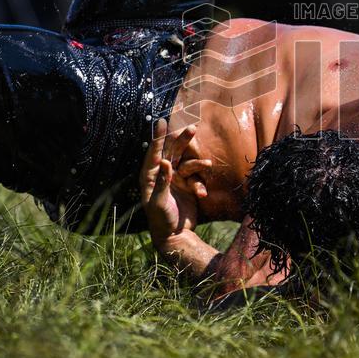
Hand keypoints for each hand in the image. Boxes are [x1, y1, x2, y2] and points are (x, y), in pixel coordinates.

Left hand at [140, 118, 207, 247]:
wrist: (175, 236)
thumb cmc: (161, 220)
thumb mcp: (160, 202)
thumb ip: (163, 182)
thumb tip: (165, 161)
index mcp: (151, 176)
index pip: (155, 152)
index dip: (159, 137)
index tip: (163, 121)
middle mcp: (163, 174)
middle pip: (173, 152)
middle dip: (183, 141)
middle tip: (192, 127)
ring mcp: (176, 180)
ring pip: (188, 163)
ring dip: (198, 164)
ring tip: (207, 164)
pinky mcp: (188, 186)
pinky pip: (197, 178)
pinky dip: (200, 184)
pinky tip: (201, 194)